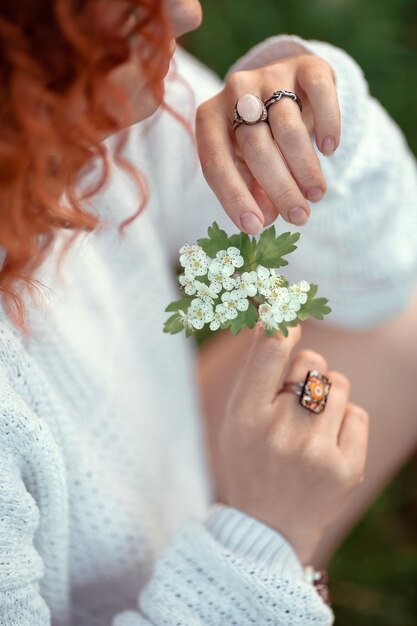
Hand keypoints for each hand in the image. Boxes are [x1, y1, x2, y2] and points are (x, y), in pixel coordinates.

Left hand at [196, 54, 339, 232]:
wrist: (286, 87)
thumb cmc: (260, 137)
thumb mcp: (247, 164)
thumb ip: (252, 190)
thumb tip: (265, 218)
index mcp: (209, 118)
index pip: (215, 162)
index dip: (234, 198)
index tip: (255, 227)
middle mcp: (235, 91)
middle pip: (256, 148)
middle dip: (280, 188)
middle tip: (299, 217)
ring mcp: (270, 75)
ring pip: (287, 128)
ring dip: (305, 168)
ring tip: (316, 195)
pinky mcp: (306, 66)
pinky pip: (320, 93)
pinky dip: (326, 124)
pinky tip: (329, 149)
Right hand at [219, 326, 368, 562]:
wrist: (269, 526)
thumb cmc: (252, 459)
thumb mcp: (238, 418)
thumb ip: (257, 372)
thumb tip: (275, 317)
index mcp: (246, 416)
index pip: (271, 350)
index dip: (283, 321)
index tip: (287, 306)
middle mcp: (280, 432)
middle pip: (313, 362)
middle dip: (306, 371)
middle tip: (294, 399)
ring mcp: (316, 452)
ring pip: (339, 384)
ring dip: (327, 396)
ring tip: (310, 427)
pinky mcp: (346, 469)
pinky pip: (358, 414)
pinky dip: (345, 423)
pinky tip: (326, 446)